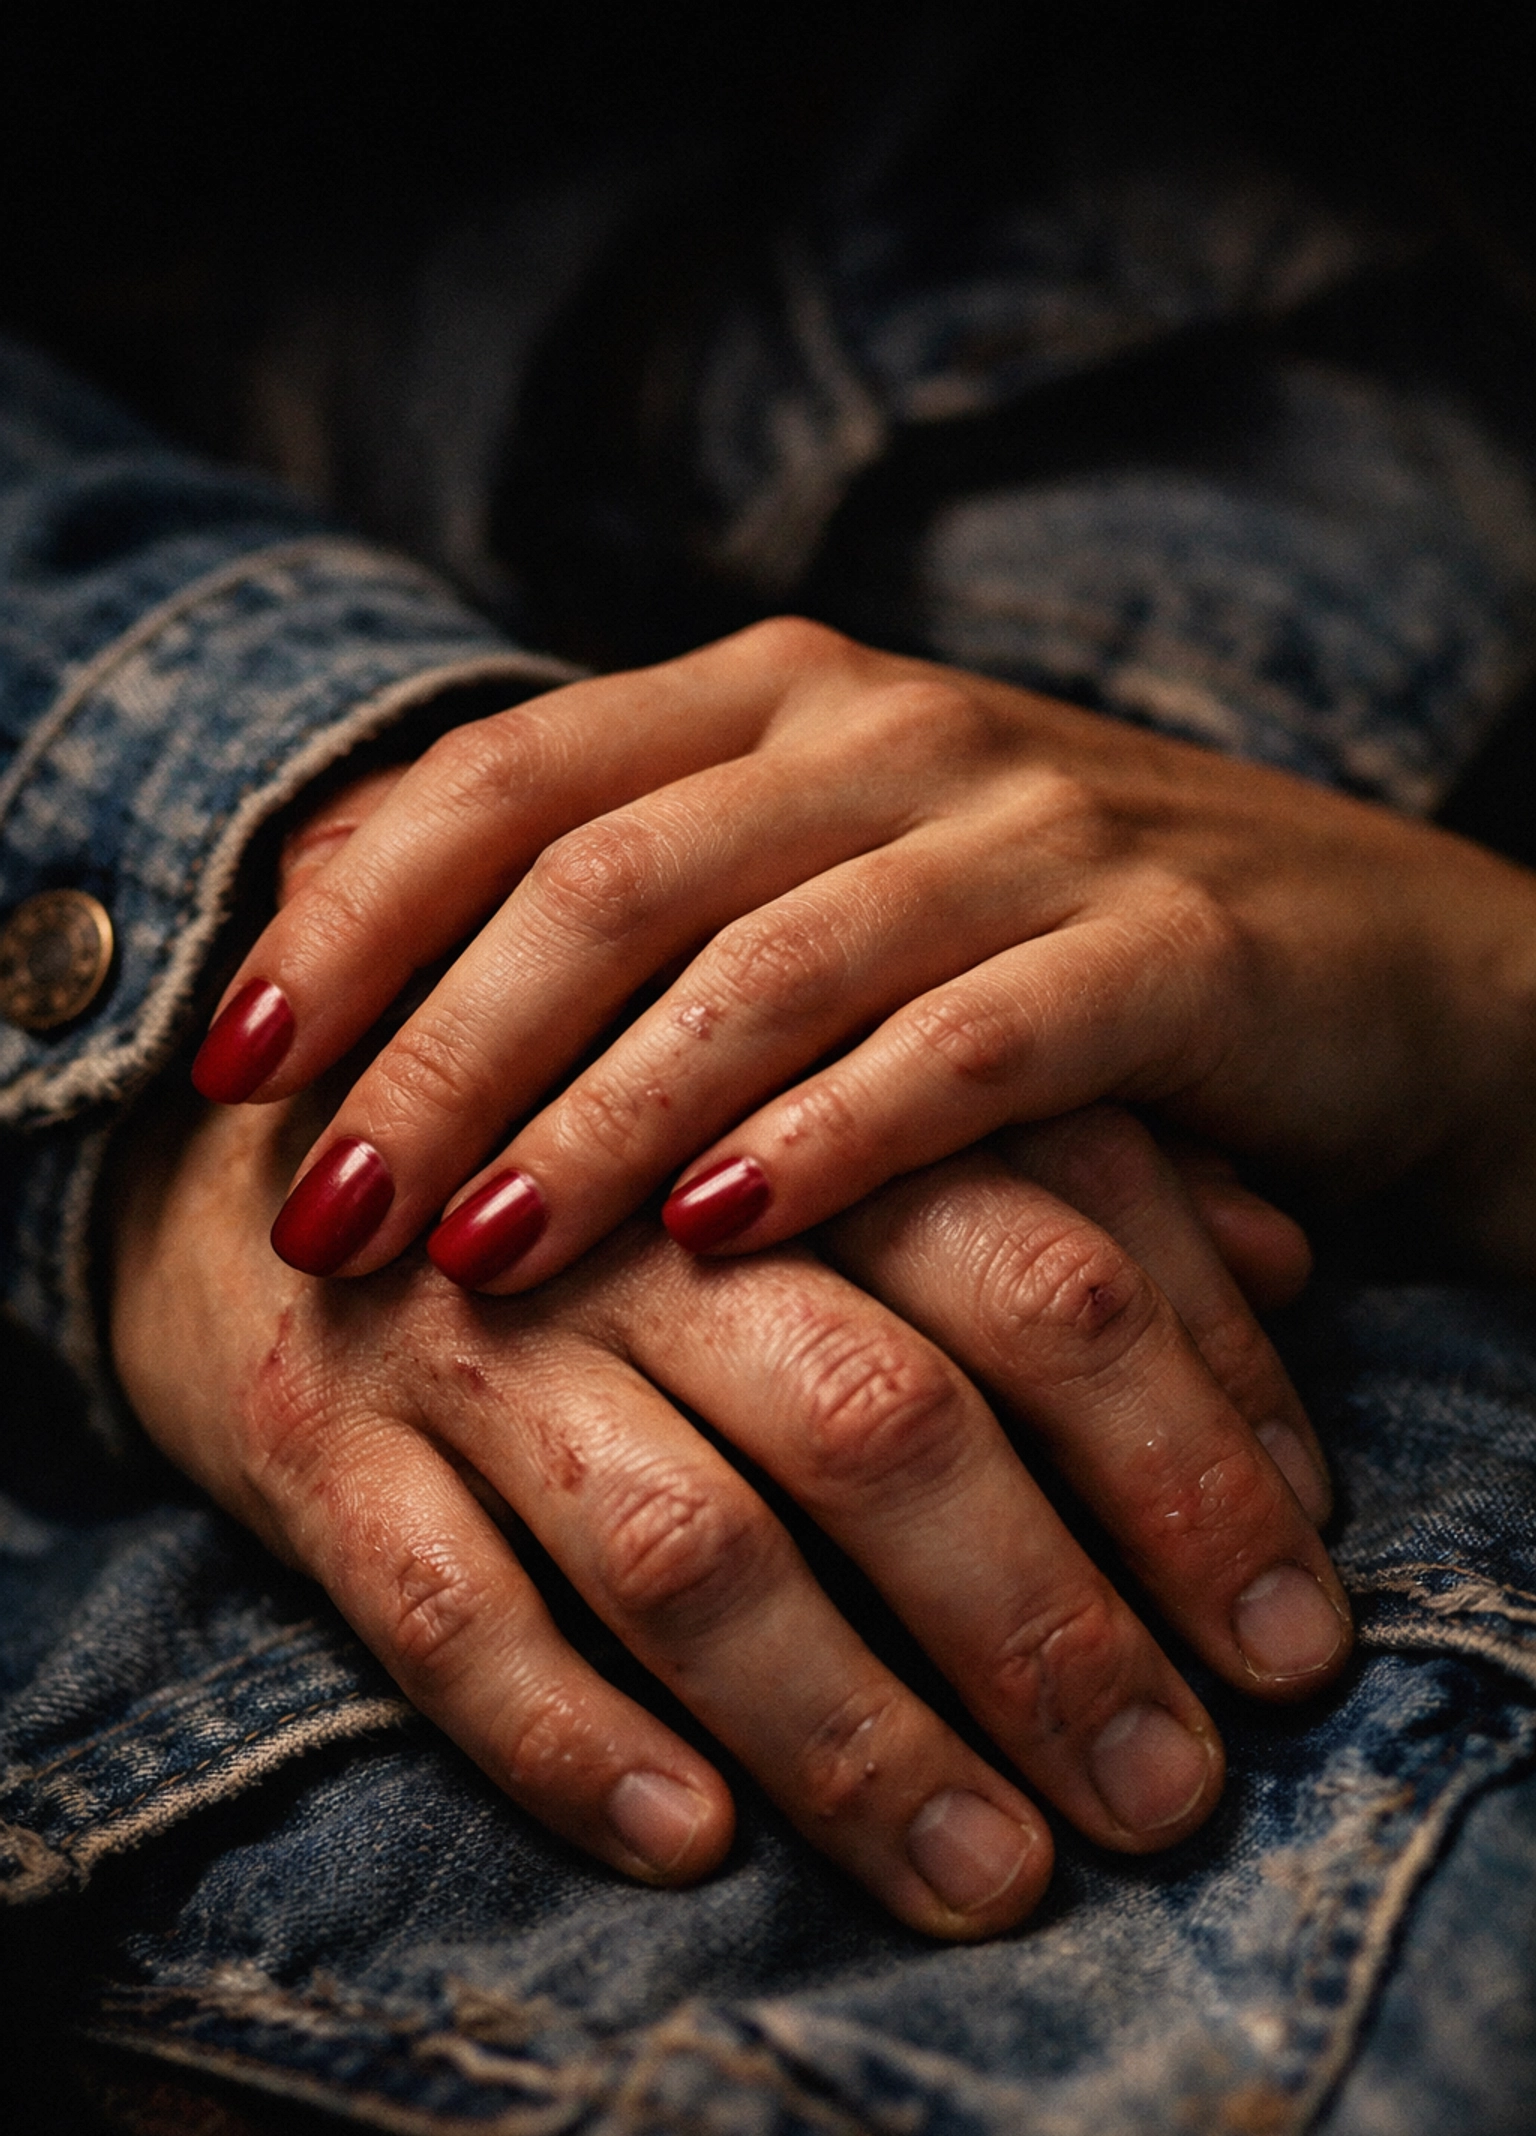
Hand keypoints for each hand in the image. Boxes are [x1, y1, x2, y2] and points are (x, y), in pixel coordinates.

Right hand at [109, 1074, 1343, 1940]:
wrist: (246, 1130)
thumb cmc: (593, 1146)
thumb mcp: (824, 1122)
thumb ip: (1056, 1170)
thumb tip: (1288, 1272)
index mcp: (787, 1111)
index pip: (1044, 1264)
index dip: (1191, 1454)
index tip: (1292, 1631)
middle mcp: (630, 1218)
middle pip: (883, 1415)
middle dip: (1049, 1626)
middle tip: (1173, 1795)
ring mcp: (465, 1340)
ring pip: (684, 1545)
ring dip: (851, 1731)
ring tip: (990, 1877)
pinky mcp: (312, 1450)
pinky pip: (442, 1614)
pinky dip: (566, 1740)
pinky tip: (694, 1849)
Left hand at [191, 619, 1535, 1288]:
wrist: (1378, 962)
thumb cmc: (1047, 952)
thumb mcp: (830, 891)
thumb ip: (636, 899)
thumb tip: (359, 957)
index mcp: (774, 697)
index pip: (502, 779)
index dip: (350, 922)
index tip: (232, 1073)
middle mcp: (883, 730)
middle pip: (602, 876)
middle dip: (440, 1051)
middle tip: (329, 1213)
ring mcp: (1030, 829)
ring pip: (766, 964)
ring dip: (605, 1114)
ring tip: (481, 1252)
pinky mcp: (1167, 949)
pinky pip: (970, 1046)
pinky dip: (838, 1138)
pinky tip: (728, 1240)